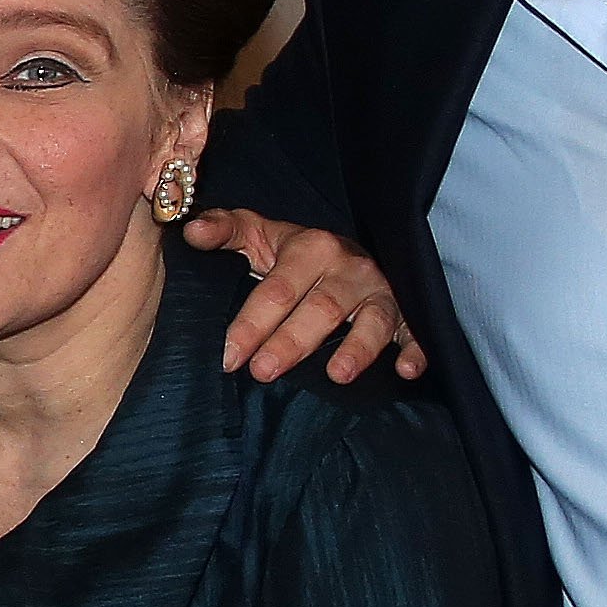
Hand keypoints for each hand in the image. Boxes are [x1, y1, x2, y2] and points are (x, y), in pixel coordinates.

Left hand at [190, 210, 419, 382]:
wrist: (348, 255)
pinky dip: (416, 349)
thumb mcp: (259, 235)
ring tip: (337, 375)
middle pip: (320, 309)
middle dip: (291, 342)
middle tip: (263, 372)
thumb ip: (224, 231)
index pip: (277, 290)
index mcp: (311, 248)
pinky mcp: (407, 312)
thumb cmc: (295, 253)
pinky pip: (416, 331)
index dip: (252, 323)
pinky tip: (407, 371)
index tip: (228, 356)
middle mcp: (349, 267)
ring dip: (358, 347)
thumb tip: (190, 231)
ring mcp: (381, 291)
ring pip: (371, 320)